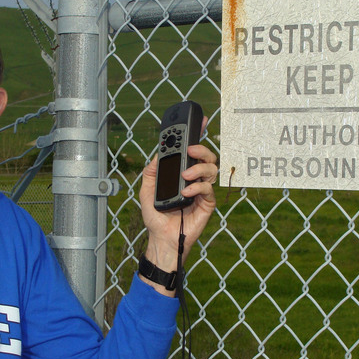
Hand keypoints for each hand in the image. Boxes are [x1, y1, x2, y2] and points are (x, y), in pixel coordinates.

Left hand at [139, 118, 217, 294]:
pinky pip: (208, 189)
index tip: (200, 120)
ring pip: (212, 169)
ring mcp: (202, 191)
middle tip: (190, 149)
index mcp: (182, 172)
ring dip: (198, 168)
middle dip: (201, 148)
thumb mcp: (147, 189)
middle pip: (207, 156)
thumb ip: (151, 171)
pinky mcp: (207, 204)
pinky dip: (197, 187)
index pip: (192, 151)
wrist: (161, 238)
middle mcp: (194, 179)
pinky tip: (186, 191)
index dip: (198, 134)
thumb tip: (157, 155)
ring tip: (185, 175)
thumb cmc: (156, 216)